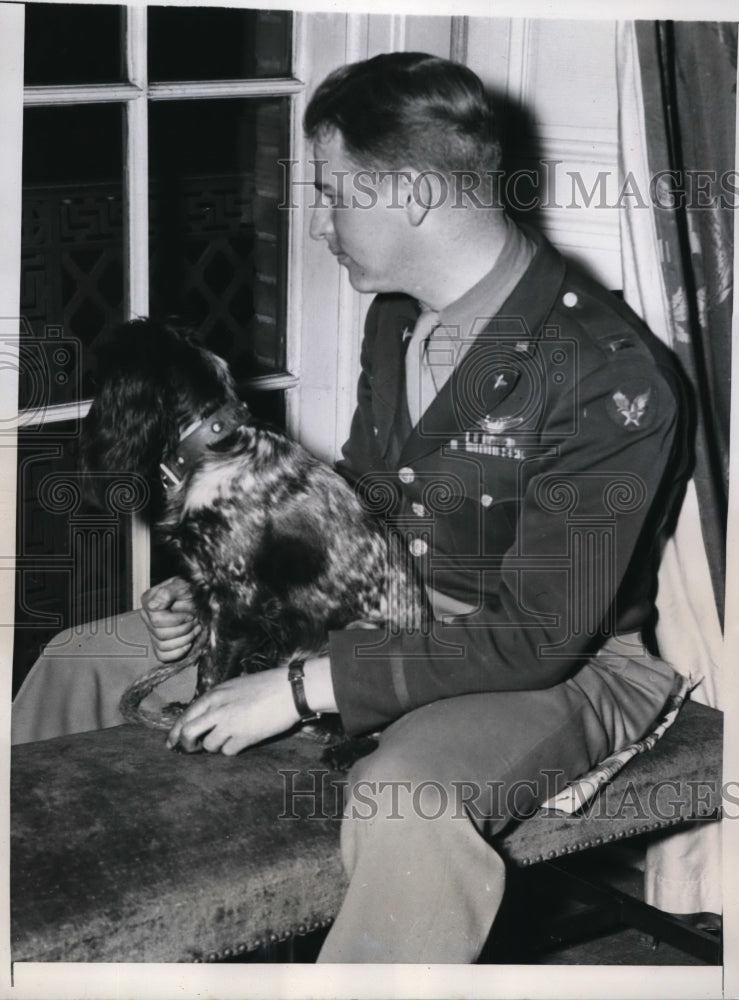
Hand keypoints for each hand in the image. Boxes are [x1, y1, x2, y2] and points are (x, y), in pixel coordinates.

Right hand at [140, 576, 200, 663]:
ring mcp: (152, 632)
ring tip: (195, 628)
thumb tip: (153, 605)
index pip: (156, 619)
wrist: (200, 599)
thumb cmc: (191, 590)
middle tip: (195, 621)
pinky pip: (163, 656)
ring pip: (162, 645)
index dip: (177, 620)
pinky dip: (179, 651)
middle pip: (160, 634)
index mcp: (149, 601)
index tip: (191, 614)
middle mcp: (147, 617)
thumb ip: (167, 592)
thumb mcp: (183, 585)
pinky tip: (189, 642)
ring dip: (185, 639)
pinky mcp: (159, 645)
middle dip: (183, 629)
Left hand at [165, 669, 299, 754]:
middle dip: (187, 745)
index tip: (171, 743)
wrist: (290, 689)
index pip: (186, 716)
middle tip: (192, 749)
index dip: (176, 732)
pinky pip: (228, 751)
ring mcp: (230, 724)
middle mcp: (217, 709)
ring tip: (231, 737)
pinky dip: (233, 749)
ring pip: (209, 745)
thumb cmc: (265, 686)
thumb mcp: (235, 687)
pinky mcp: (244, 737)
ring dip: (216, 745)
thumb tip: (203, 719)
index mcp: (214, 695)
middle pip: (188, 733)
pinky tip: (243, 739)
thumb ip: (217, 702)